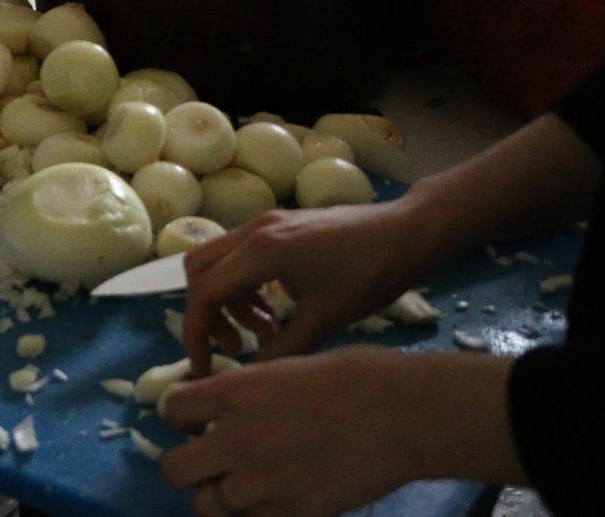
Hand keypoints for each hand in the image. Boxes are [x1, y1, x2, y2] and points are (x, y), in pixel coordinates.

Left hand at [160, 346, 523, 515]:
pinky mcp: (292, 514)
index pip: (171, 409)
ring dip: (218, 496)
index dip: (182, 416)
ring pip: (206, 505)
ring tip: (242, 485)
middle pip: (174, 469)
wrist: (403, 413)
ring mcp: (262, 482)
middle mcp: (236, 439)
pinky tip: (273, 501)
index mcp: (233, 392)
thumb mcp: (286, 366)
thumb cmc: (355, 375)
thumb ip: (248, 392)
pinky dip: (255, 516)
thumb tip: (228, 406)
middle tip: (212, 460)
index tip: (199, 420)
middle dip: (188, 465)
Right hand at [181, 203, 423, 374]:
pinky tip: (275, 310)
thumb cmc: (369, 276)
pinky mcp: (276, 226)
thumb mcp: (324, 322)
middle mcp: (252, 231)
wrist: (406, 233)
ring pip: (218, 261)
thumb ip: (281, 352)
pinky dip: (245, 286)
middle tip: (236, 346)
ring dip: (229, 301)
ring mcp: (263, 223)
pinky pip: (240, 256)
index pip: (205, 293)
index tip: (205, 366)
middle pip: (199, 271)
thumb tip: (248, 380)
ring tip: (265, 333)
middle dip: (207, 313)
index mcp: (261, 252)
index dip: (198, 333)